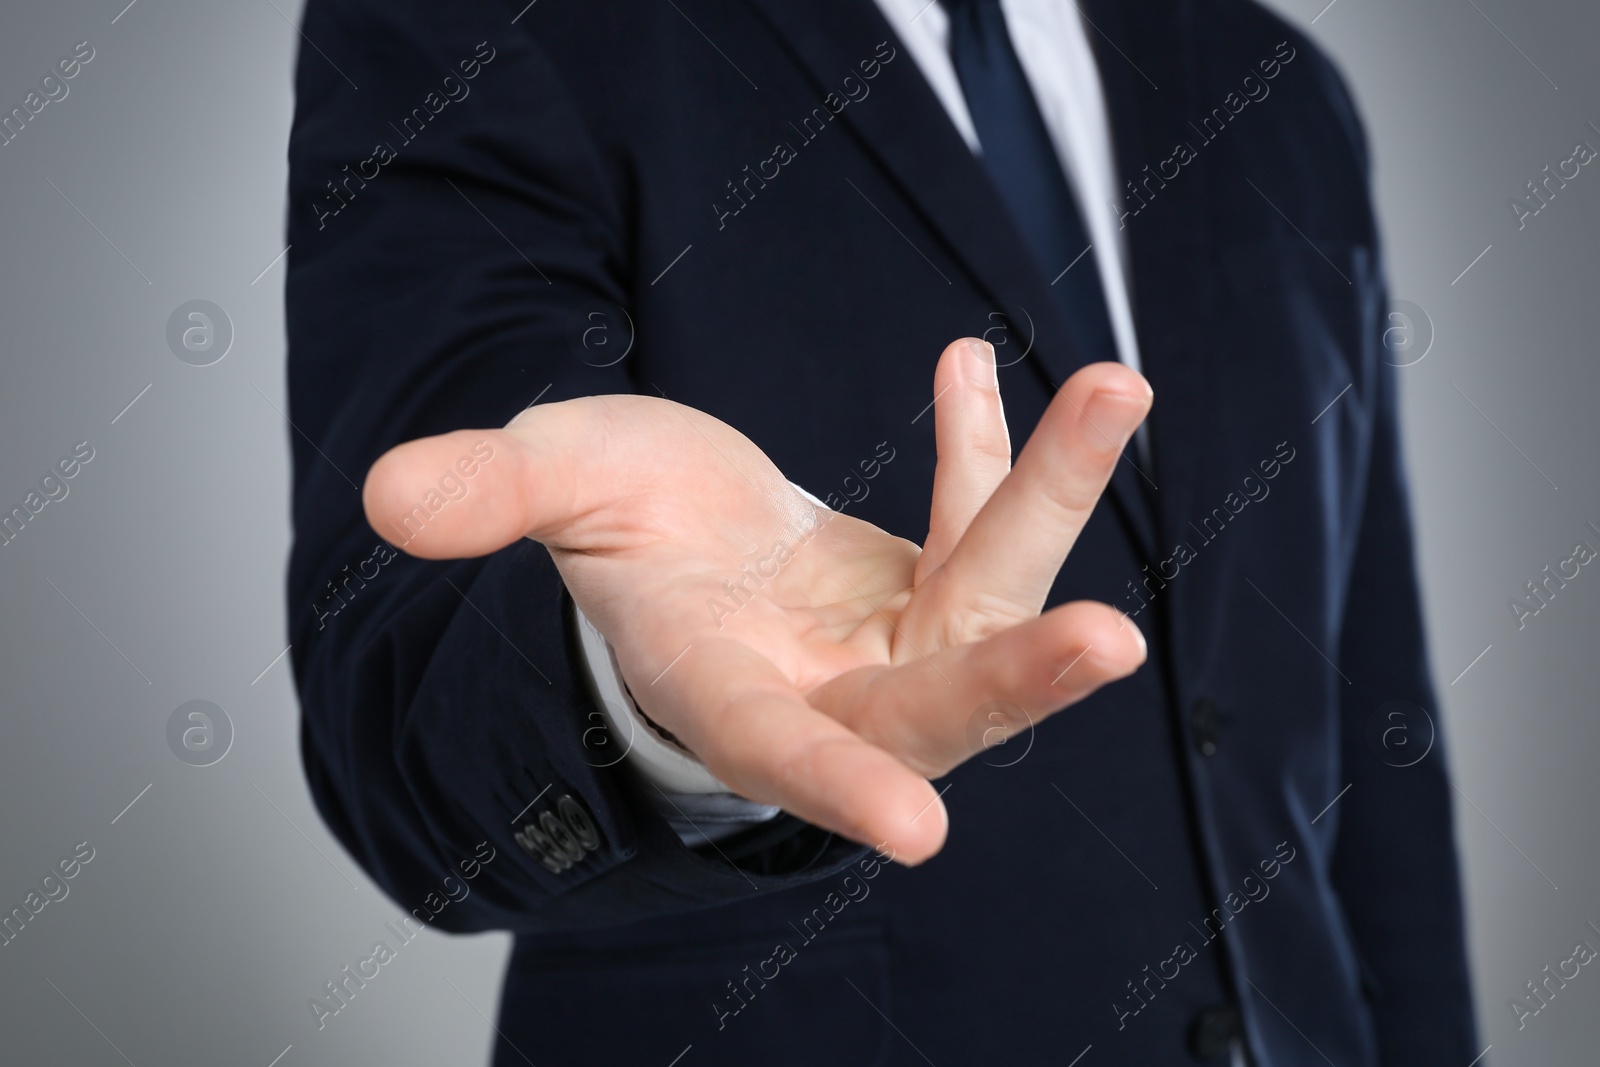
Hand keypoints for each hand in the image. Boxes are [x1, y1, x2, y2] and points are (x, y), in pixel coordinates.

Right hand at [363, 338, 1151, 864]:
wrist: (687, 539)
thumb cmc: (620, 537)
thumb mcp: (554, 492)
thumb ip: (491, 496)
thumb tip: (388, 498)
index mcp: (725, 694)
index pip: (780, 751)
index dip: (837, 786)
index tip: (918, 831)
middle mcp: (826, 691)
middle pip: (934, 706)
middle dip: (1014, 677)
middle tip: (1108, 641)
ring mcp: (895, 649)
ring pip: (993, 596)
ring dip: (1048, 493)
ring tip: (1113, 385)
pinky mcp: (937, 596)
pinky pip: (978, 527)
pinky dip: (988, 455)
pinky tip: (966, 365)